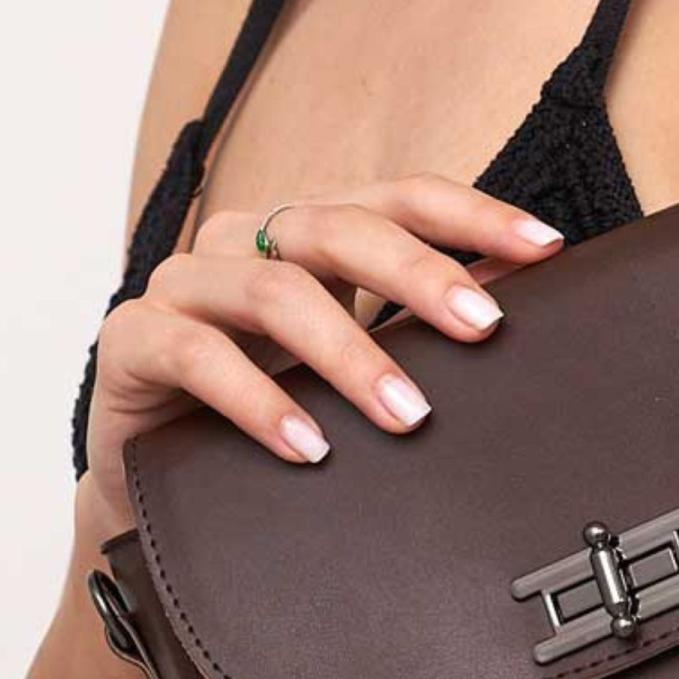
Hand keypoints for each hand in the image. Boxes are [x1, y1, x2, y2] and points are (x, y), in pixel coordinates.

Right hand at [83, 172, 565, 539]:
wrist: (155, 480)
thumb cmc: (266, 403)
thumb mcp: (350, 358)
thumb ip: (416, 319)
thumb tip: (511, 292)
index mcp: (307, 230)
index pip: (398, 198)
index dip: (472, 214)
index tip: (544, 247)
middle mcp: (245, 239)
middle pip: (337, 228)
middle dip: (419, 274)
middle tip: (483, 328)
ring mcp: (185, 284)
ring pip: (274, 290)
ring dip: (349, 354)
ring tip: (406, 414)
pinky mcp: (134, 340)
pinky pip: (198, 356)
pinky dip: (260, 402)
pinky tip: (309, 446)